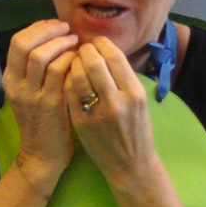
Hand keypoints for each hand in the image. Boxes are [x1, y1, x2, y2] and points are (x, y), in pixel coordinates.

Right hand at [1, 19, 79, 195]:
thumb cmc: (42, 121)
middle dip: (48, 31)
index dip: (38, 28)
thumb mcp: (30, 92)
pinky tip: (81, 62)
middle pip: (24, 44)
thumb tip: (54, 39)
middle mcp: (15, 84)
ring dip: (62, 44)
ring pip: (41, 56)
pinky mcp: (49, 103)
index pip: (17, 42)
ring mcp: (31, 94)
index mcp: (9, 78)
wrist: (42, 154)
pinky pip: (59, 72)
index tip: (57, 26)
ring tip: (76, 44)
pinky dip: (71, 60)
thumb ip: (37, 69)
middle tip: (68, 31)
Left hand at [65, 37, 158, 189]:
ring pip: (77, 75)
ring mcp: (96, 112)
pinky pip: (68, 92)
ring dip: (72, 62)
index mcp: (135, 93)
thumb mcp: (139, 102)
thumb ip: (123, 79)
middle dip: (84, 50)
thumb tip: (105, 51)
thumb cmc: (136, 131)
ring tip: (72, 60)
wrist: (130, 164)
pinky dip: (66, 79)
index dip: (101, 44)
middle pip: (94, 62)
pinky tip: (66, 76)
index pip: (114, 57)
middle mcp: (117, 101)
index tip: (95, 42)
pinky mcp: (80, 121)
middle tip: (81, 48)